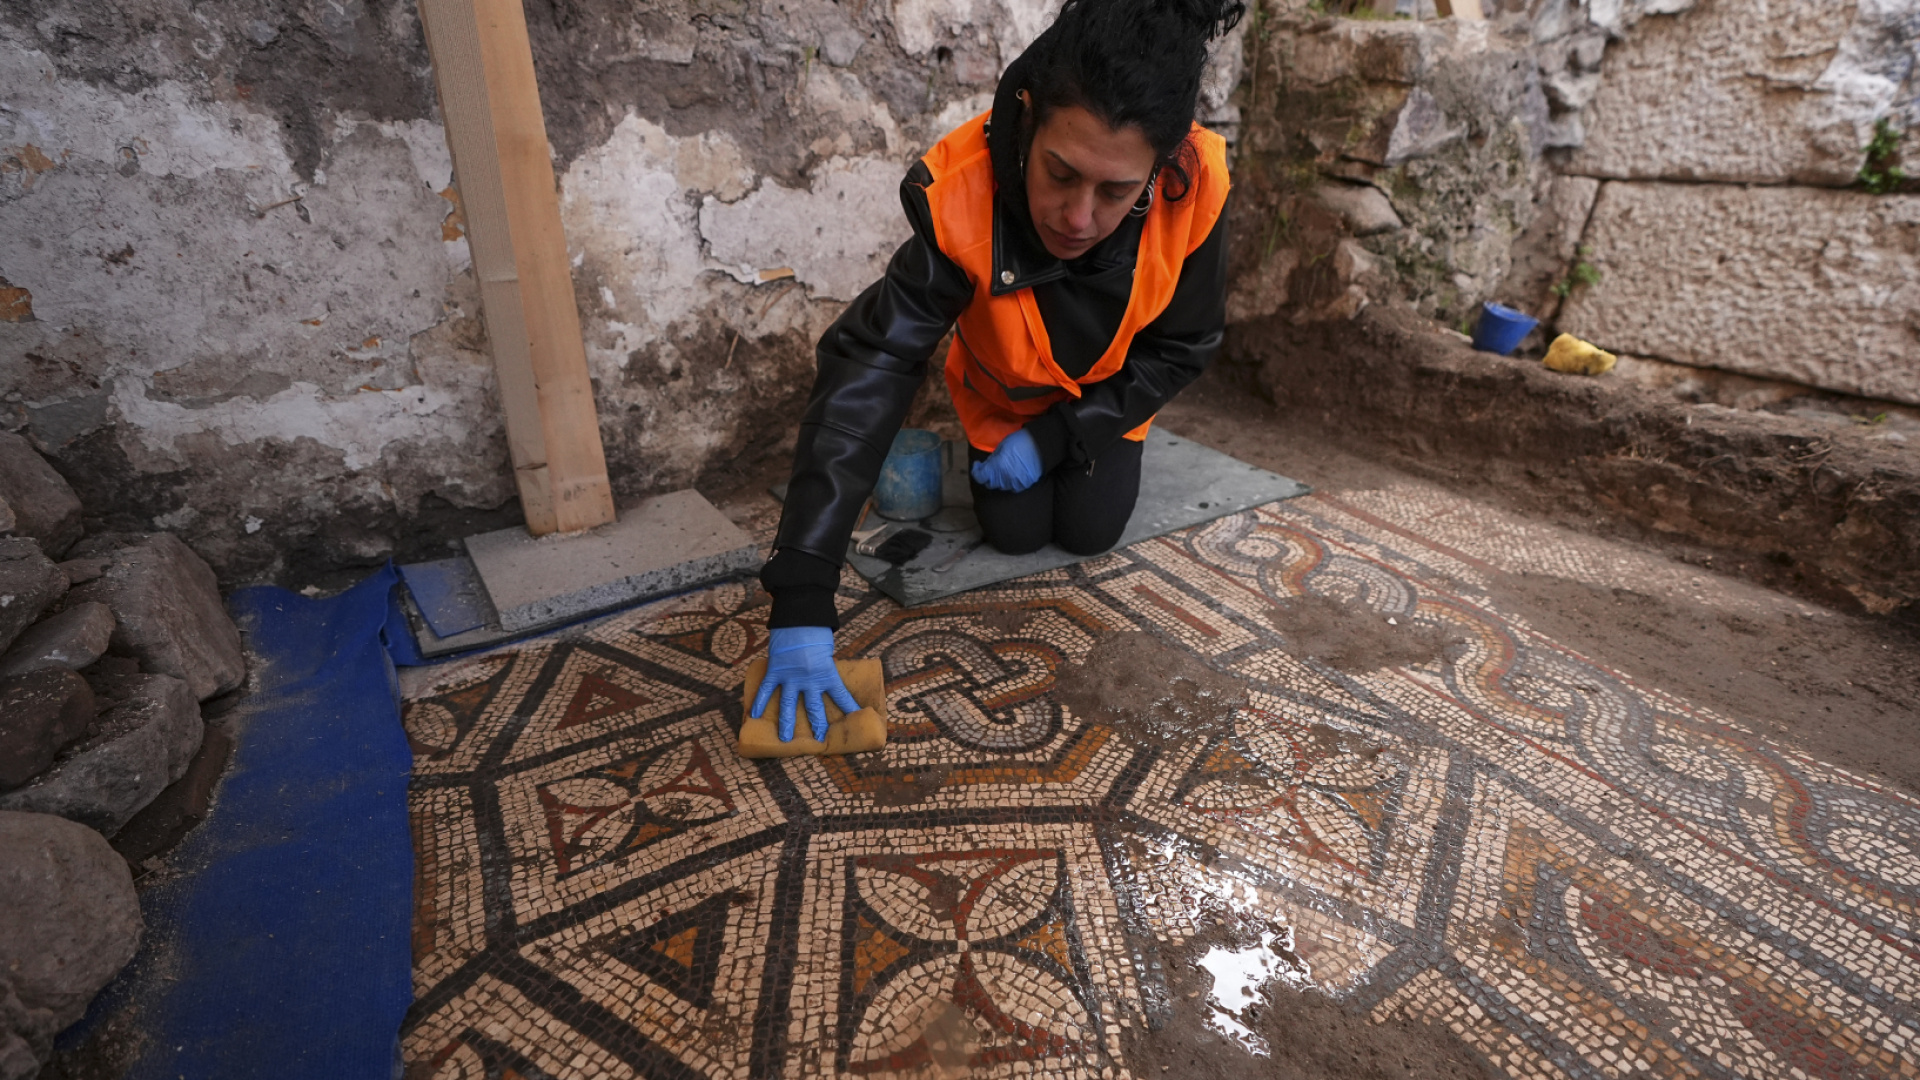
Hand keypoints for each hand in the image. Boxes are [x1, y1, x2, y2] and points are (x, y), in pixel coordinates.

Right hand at [750, 626, 859, 741]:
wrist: (799, 617)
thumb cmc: (817, 631)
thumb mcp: (827, 652)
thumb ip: (824, 668)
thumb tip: (822, 681)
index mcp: (827, 673)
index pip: (841, 695)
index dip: (849, 708)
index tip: (856, 719)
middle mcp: (809, 679)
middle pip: (814, 708)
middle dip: (817, 725)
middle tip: (819, 740)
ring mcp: (790, 677)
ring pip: (788, 705)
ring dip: (786, 723)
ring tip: (784, 740)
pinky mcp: (775, 670)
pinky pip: (766, 689)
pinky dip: (760, 702)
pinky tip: (754, 715)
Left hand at [969, 428, 1042, 492]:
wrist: (1040, 445)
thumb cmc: (1019, 442)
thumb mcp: (1001, 447)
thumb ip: (992, 459)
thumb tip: (987, 465)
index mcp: (996, 467)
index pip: (979, 477)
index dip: (976, 471)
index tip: (978, 464)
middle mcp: (1004, 478)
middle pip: (990, 483)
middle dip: (987, 475)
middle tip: (989, 466)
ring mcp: (1014, 483)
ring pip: (1001, 486)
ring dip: (999, 479)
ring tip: (1002, 469)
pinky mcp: (1024, 485)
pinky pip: (1012, 487)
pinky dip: (1010, 482)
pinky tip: (1012, 473)